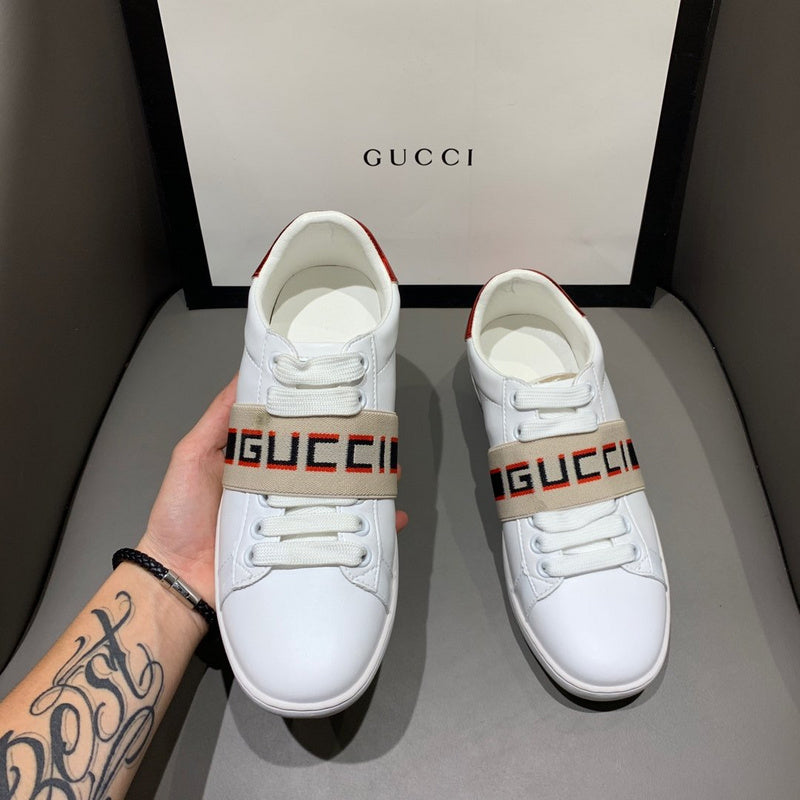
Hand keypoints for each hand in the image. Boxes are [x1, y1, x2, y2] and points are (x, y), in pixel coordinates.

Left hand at [137, 377, 408, 607]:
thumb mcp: (191, 456)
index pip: (295, 432)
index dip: (317, 416)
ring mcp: (292, 518)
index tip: (342, 398)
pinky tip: (389, 521)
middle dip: (352, 452)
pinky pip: (338, 536)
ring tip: (387, 476)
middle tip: (376, 439)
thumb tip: (243, 376)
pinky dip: (369, 531)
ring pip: (337, 497)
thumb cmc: (179, 515)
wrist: (176, 579)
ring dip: (365, 487)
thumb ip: (217, 419)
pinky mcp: (300, 548)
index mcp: (259, 461)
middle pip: (323, 465)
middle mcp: (279, 486)